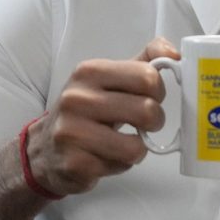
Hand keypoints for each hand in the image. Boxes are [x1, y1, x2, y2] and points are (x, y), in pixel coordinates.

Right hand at [0, 38, 178, 219]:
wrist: (43, 148)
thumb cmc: (87, 110)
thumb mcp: (111, 78)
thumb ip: (145, 60)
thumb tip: (175, 53)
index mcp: (89, 72)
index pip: (148, 77)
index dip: (158, 91)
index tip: (150, 97)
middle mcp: (76, 99)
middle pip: (147, 111)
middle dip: (154, 122)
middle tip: (143, 124)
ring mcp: (71, 132)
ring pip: (136, 146)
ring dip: (137, 148)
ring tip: (121, 142)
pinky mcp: (73, 164)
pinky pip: (120, 166)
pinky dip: (119, 165)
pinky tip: (103, 156)